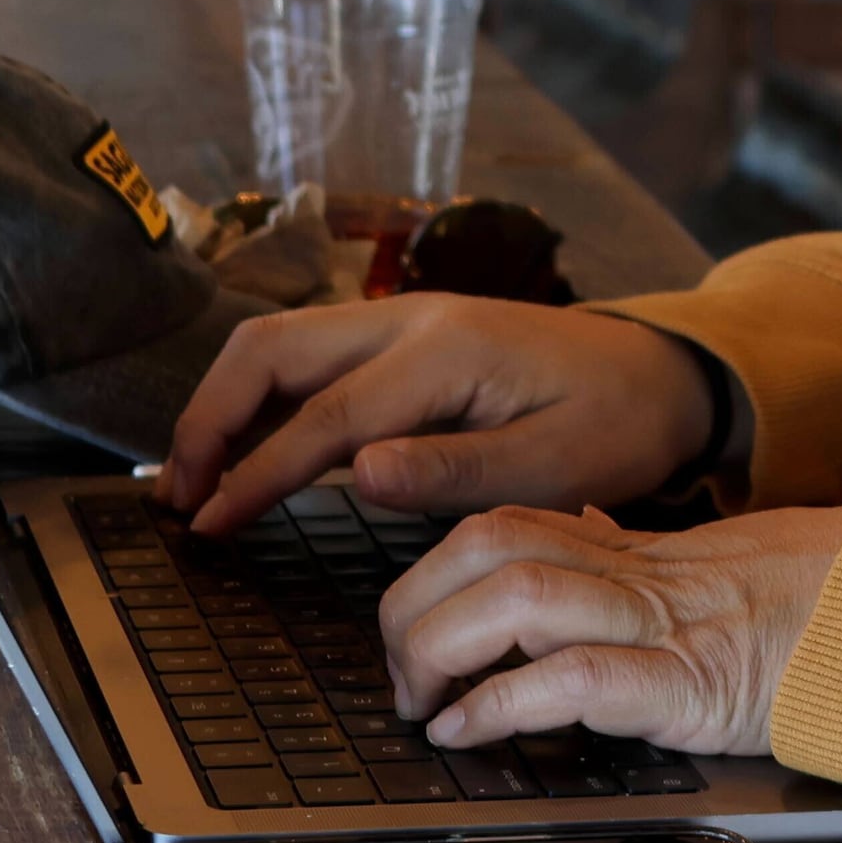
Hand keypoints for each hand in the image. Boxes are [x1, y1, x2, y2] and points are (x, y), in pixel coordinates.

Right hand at [157, 294, 720, 531]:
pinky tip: (249, 454)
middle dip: (209, 420)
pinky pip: (311, 358)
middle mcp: (411, 318)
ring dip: (227, 405)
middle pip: (271, 350)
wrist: (663, 372)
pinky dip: (263, 400)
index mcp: (447, 351)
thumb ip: (457, 470)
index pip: (324, 415)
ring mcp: (403, 319)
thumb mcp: (557, 465)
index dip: (256, 472)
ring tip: (196, 483)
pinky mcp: (404, 338)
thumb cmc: (618, 424)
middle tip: (178, 500)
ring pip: (281, 345)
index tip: (207, 524)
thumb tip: (360, 473)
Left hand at [380, 502, 841, 757]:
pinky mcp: (684, 684)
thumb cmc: (799, 608)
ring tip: (423, 705)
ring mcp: (658, 625)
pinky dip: (501, 704)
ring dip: (440, 650)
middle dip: (414, 609)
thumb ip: (627, 554)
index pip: (499, 525)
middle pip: (484, 549)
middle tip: (401, 678)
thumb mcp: (699, 568)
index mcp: (627, 553)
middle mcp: (632, 576)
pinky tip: (470, 731)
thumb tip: (570, 530)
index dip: (431, 573)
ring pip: (514, 596)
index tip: (408, 629)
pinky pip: (572, 678)